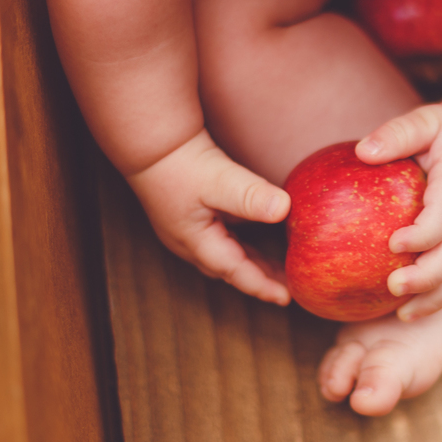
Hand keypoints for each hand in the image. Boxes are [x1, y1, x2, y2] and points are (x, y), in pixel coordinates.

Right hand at [126, 129, 291, 304]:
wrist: (150, 143)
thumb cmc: (180, 163)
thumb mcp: (220, 180)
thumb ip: (250, 196)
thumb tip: (284, 209)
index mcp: (198, 242)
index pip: (237, 273)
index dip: (263, 287)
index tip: (288, 298)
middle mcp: (192, 243)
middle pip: (233, 270)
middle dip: (261, 281)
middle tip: (291, 288)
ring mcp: (190, 232)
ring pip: (228, 257)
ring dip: (253, 264)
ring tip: (281, 270)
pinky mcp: (193, 217)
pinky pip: (225, 240)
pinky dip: (245, 247)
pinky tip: (261, 239)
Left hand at [356, 99, 441, 320]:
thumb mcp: (426, 119)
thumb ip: (398, 133)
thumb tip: (362, 151)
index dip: (425, 232)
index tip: (393, 244)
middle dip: (429, 275)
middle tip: (394, 287)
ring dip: (436, 295)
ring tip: (402, 311)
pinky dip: (440, 297)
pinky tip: (409, 311)